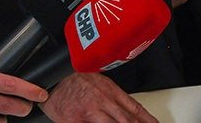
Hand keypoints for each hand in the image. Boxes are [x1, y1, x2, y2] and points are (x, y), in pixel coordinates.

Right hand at [41, 73, 157, 122]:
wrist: (54, 81)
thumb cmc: (76, 82)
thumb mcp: (101, 84)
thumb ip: (114, 98)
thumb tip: (129, 111)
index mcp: (111, 91)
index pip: (134, 108)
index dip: (146, 118)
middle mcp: (102, 101)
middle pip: (126, 119)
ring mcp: (89, 112)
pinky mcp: (74, 120)